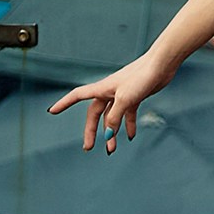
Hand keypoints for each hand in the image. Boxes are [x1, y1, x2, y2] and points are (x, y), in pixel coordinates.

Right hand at [49, 50, 169, 152]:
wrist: (161, 65)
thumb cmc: (141, 76)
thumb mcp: (125, 100)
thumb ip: (115, 117)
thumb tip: (108, 133)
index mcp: (102, 89)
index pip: (77, 96)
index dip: (64, 103)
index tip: (52, 111)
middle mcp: (109, 92)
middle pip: (95, 114)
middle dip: (92, 131)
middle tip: (89, 147)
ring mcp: (122, 95)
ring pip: (112, 117)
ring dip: (111, 132)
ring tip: (112, 148)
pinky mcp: (134, 97)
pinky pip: (127, 114)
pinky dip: (128, 125)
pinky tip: (131, 136)